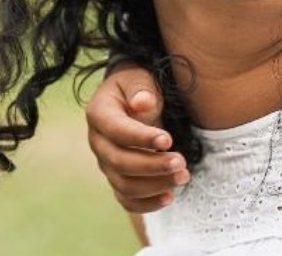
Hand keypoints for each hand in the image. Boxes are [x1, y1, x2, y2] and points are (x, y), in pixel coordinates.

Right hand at [86, 63, 189, 211]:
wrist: (132, 97)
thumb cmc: (137, 86)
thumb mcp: (138, 78)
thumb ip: (141, 89)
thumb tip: (143, 103)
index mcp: (98, 113)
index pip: (116, 130)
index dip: (140, 137)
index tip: (168, 140)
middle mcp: (98, 141)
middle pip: (118, 162)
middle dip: (152, 165)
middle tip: (181, 163)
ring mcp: (106, 163)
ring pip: (123, 184)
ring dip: (154, 185)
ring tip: (183, 177)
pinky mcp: (117, 178)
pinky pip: (126, 199)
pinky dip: (147, 203)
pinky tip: (169, 197)